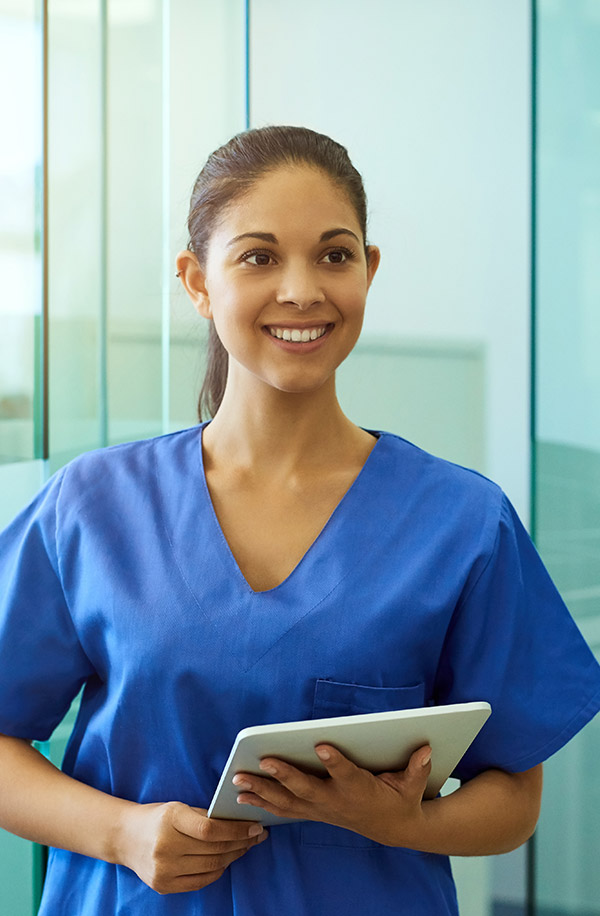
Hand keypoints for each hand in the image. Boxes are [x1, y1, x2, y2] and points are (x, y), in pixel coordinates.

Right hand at [117, 802, 267, 894]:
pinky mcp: (163, 885)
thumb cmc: (157, 818)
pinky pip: (200, 881)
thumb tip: (241, 822)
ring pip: (210, 867)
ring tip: (245, 847)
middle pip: (214, 850)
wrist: (125, 837)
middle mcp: (165, 846)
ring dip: (233, 857)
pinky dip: (218, 871)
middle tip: (257, 836)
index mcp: (170, 819)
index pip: (210, 829)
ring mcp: (163, 869)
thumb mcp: (178, 808)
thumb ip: (205, 816)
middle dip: (241, 843)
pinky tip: (226, 860)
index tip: (256, 827)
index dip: (237, 830)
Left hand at [232, 745, 431, 847]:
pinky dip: (263, 803)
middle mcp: (337, 801)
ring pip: (289, 801)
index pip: (346, 774)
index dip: (334, 761)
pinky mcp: (314, 812)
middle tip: (264, 762)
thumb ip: (417, 768)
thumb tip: (426, 748)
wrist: (394, 829)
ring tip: (239, 780)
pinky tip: (243, 797)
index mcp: (360, 790)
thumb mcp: (414, 786)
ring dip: (263, 791)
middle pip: (307, 789)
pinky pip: (285, 809)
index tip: (322, 745)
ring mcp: (322, 809)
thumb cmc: (402, 800)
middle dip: (284, 776)